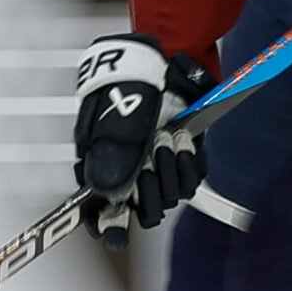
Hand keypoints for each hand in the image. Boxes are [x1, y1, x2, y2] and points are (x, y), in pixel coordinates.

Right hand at [72, 33, 211, 249]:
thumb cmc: (132, 79)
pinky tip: (184, 138)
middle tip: (153, 155)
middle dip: (150, 189)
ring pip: (169, 197)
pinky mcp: (184, 158)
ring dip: (171, 169)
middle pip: (140, 210)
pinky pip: (191, 181)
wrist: (169, 53)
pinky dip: (190, 162)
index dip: (106, 226)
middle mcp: (130, 170)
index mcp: (101, 163)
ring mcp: (158, 165)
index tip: (114, 238)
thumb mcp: (116, 112)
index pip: (100, 208)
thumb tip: (107, 193)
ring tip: (168, 135)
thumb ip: (113, 152)